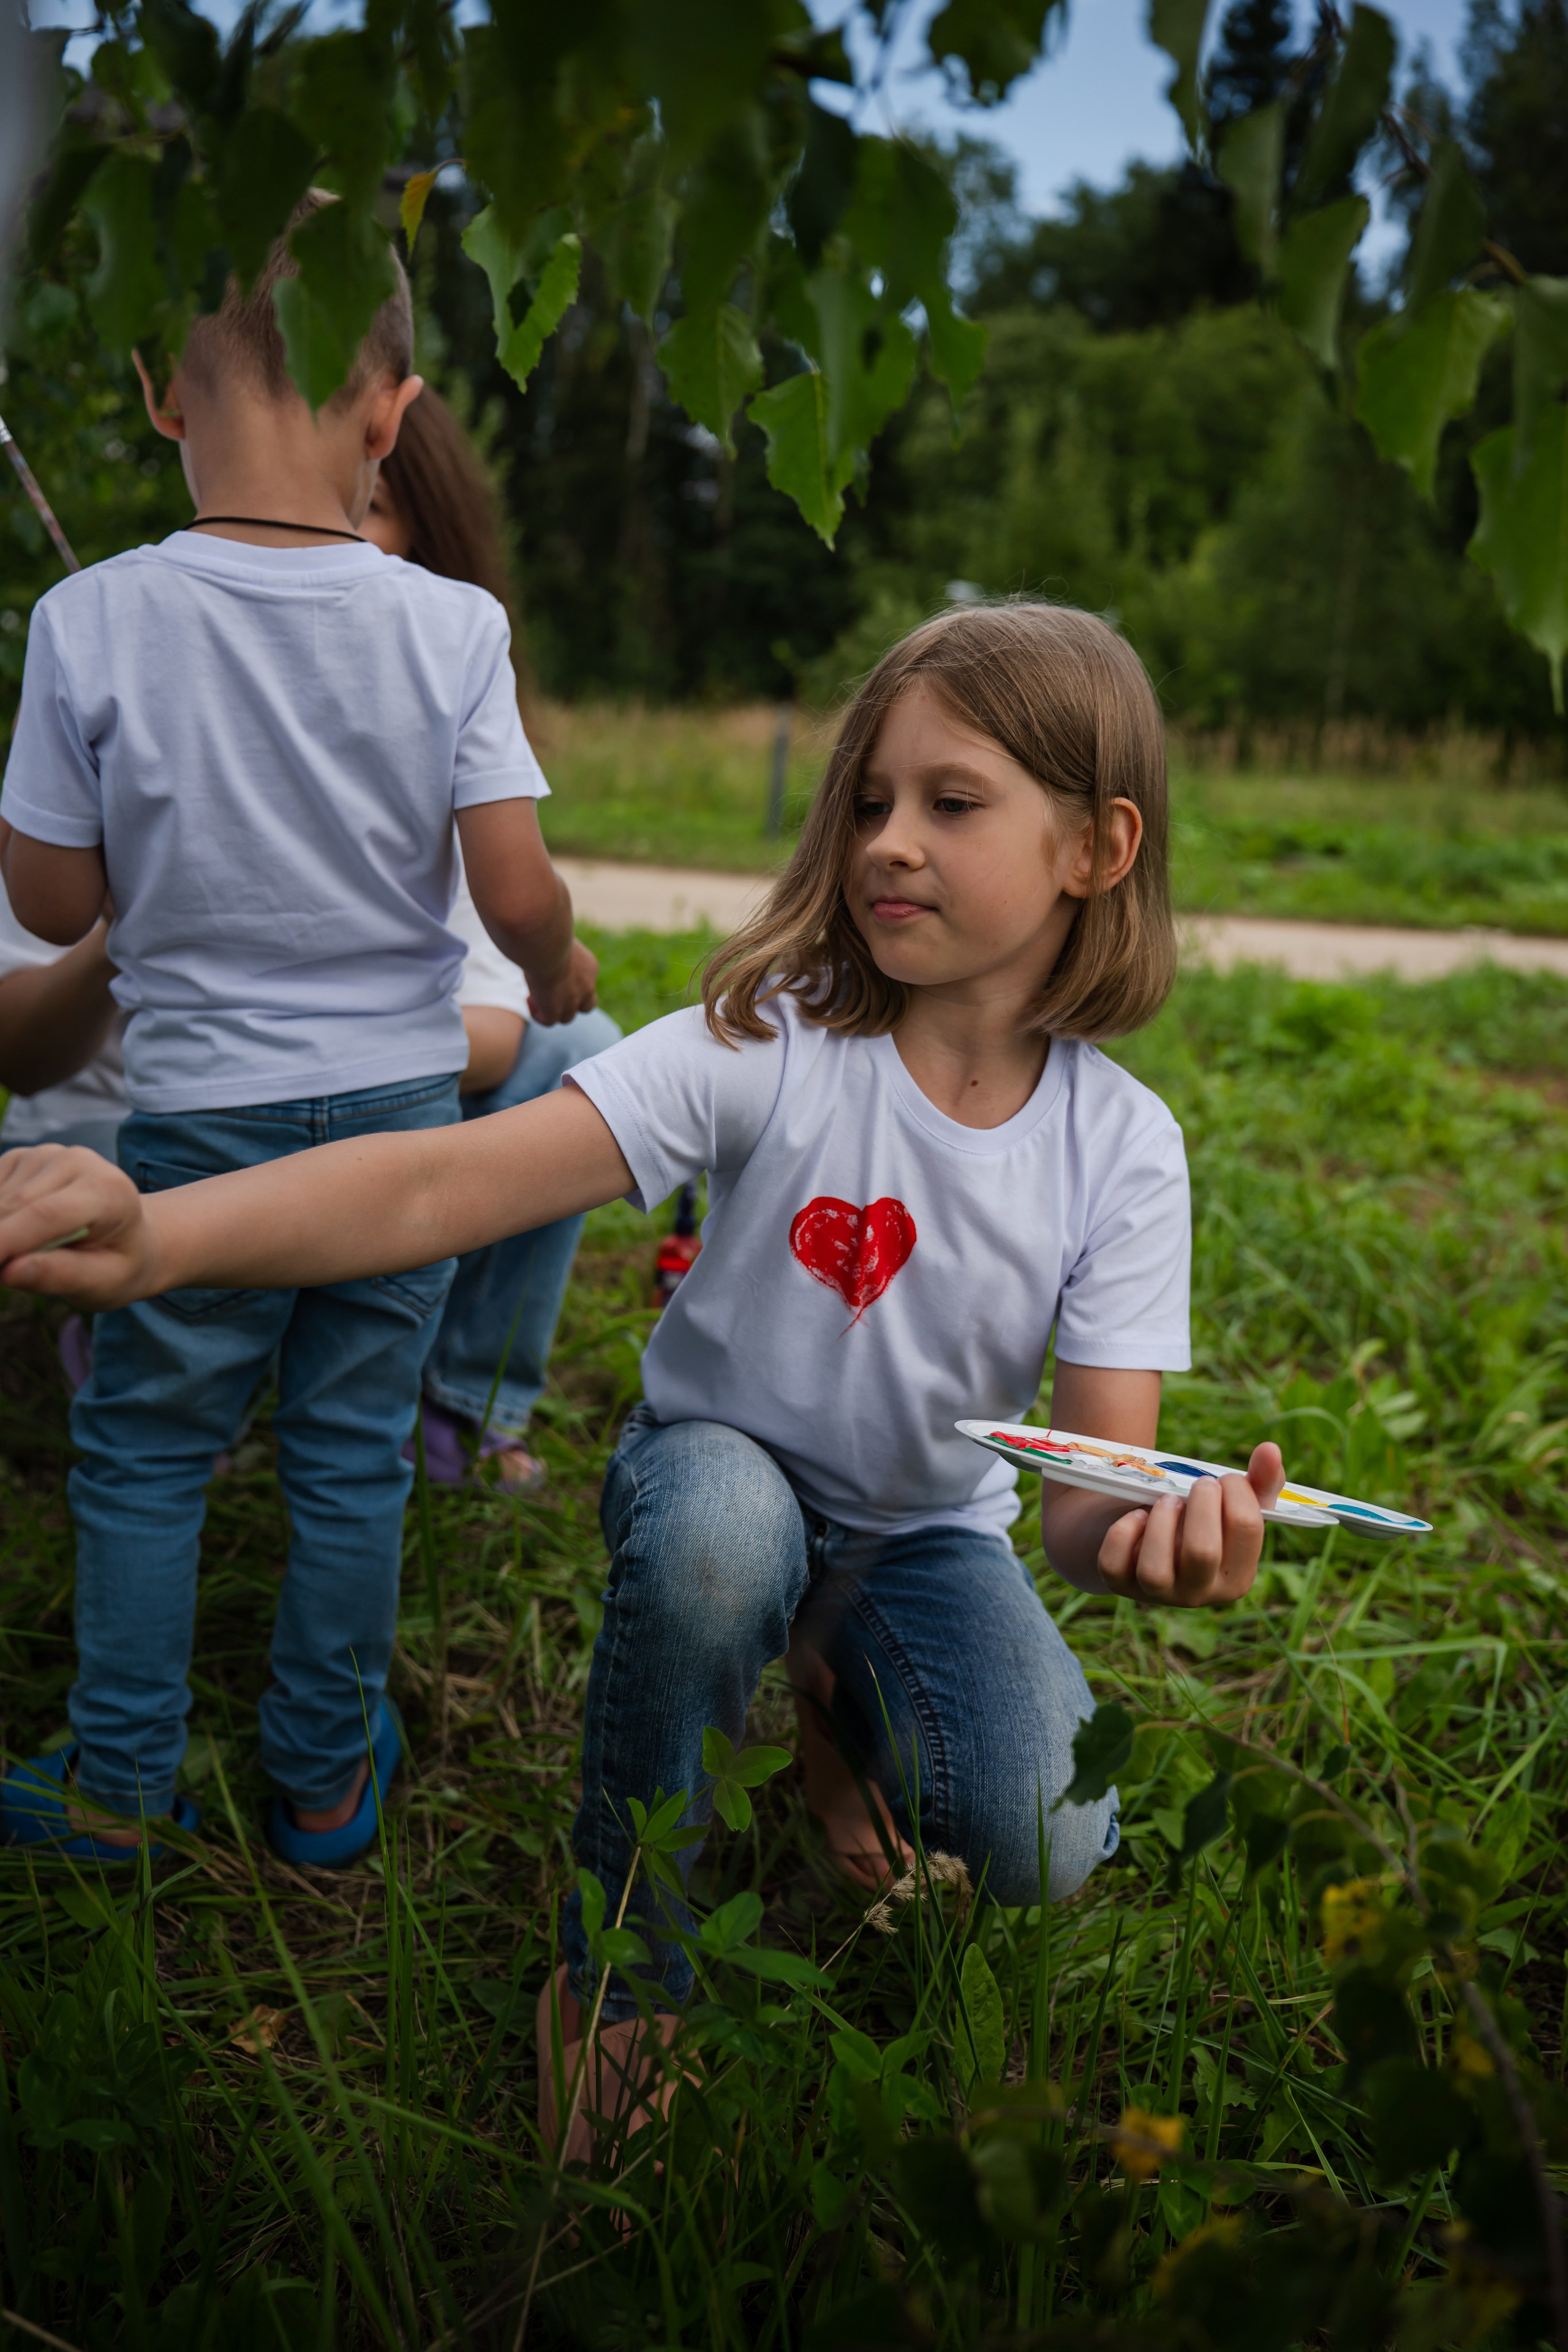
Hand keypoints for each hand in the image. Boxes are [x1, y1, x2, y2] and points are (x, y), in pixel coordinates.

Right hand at [0, 1145, 155, 1309]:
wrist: (122, 1230)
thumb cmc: (116, 1260)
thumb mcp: (104, 1279)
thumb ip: (60, 1275)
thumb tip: (8, 1271)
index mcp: (108, 1189)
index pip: (46, 1214)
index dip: (6, 1241)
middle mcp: (76, 1161)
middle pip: (13, 1205)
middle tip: (3, 1272)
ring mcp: (46, 1155)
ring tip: (18, 1256)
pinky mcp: (21, 1157)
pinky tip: (12, 1232)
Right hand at [525, 937, 598, 1026]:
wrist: (547, 945)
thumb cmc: (549, 932)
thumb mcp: (558, 937)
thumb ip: (556, 944)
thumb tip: (544, 939)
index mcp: (590, 967)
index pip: (586, 983)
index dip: (573, 984)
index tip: (555, 973)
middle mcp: (587, 986)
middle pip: (586, 1006)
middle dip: (571, 1003)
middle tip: (552, 993)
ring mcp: (572, 1002)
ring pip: (567, 1017)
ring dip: (551, 1009)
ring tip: (535, 995)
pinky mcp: (555, 1010)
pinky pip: (548, 1021)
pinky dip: (539, 1014)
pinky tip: (529, 1000)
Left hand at [1095, 1443, 1283, 1607]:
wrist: (1139, 1521)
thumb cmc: (1195, 1515)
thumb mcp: (1228, 1502)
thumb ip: (1258, 1480)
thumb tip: (1271, 1450)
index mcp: (1237, 1577)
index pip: (1248, 1530)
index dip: (1238, 1491)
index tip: (1224, 1479)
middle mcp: (1199, 1593)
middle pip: (1202, 1552)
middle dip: (1201, 1504)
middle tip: (1199, 1484)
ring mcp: (1156, 1593)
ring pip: (1155, 1570)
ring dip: (1161, 1521)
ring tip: (1167, 1499)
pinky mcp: (1119, 1583)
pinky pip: (1115, 1566)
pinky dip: (1123, 1533)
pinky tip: (1136, 1516)